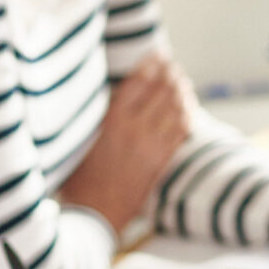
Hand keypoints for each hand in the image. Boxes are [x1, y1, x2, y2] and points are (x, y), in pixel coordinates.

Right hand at [58, 55, 192, 228]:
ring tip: (181, 82)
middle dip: (169, 75)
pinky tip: (188, 109)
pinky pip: (181, 132)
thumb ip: (97, 118)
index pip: (138, 84)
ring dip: (181, 92)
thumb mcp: (80, 141)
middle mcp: (137, 130)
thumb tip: (110, 96)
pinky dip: (187, 116)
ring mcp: (153, 146)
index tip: (156, 55)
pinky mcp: (162, 161)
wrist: (95, 214)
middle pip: (161, 92)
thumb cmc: (80, 179)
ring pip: (176, 110)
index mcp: (113, 122)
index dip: (150, 66)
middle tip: (172, 65)